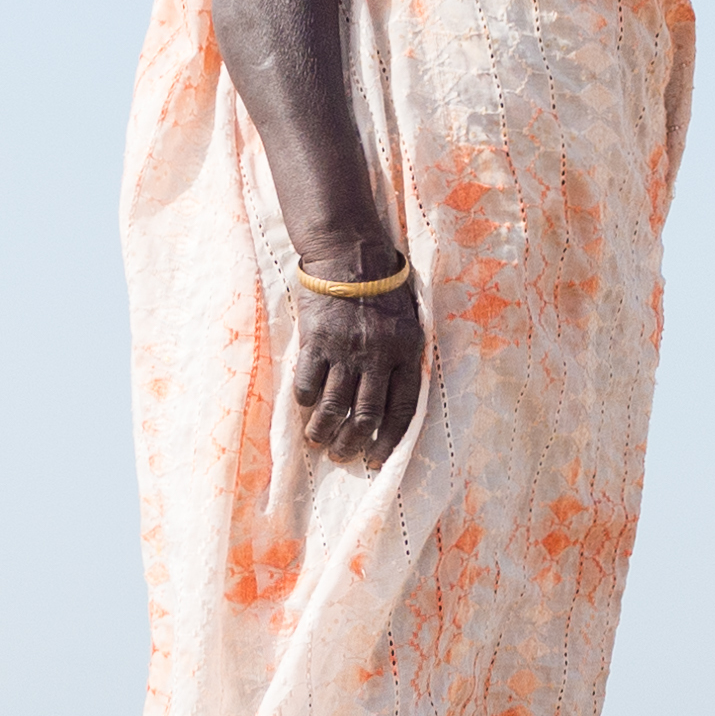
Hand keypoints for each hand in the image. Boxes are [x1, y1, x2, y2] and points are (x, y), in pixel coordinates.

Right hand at [285, 278, 424, 467]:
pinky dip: (305, 402)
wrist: (350, 255)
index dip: (389, 441)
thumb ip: (404, 360)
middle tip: (341, 455)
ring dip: (323, 431)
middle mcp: (377, 356)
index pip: (402, 411)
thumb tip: (393, 404)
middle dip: (351, 443)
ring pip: (333, 407)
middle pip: (365, 416)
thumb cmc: (382, 291)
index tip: (377, 461)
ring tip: (318, 441)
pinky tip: (305, 408)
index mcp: (406, 353)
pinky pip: (307, 384)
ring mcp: (345, 350)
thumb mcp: (409, 323)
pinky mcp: (316, 341)